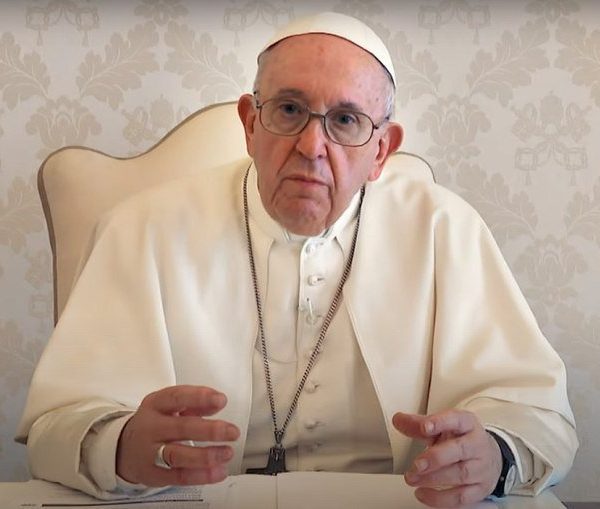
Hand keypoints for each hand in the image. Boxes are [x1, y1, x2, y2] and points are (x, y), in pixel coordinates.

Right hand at [116, 385, 239, 486]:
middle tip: (232, 431)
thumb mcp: (169, 406)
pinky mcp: (153, 474)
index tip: (221, 400)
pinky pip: (178, 477)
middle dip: (209, 430)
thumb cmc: (154, 423)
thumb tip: (217, 402)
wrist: (122, 448)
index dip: (199, 398)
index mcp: (155, 405)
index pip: (176, 397)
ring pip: (178, 455)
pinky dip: (201, 475)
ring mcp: (150, 453)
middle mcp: (151, 427)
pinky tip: (218, 471)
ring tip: (227, 453)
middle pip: (180, 428)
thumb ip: (194, 402)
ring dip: (206, 455)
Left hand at [392, 409, 501, 507]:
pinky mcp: (480, 490)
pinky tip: (422, 493)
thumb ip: (418, 425)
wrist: (489, 457)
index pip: (456, 420)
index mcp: (467, 424)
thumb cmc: (461, 439)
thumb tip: (398, 420)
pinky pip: (462, 498)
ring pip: (460, 475)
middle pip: (459, 450)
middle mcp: (477, 445)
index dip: (440, 422)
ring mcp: (481, 468)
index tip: (424, 427)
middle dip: (435, 457)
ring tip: (412, 478)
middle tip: (416, 464)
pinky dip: (440, 499)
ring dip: (433, 479)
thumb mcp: (442, 427)